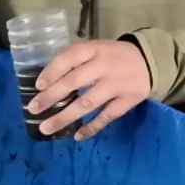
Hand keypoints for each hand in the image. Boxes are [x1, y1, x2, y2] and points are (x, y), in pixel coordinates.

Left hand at [29, 39, 151, 139]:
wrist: (150, 61)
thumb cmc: (113, 57)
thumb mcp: (96, 49)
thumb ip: (76, 61)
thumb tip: (46, 83)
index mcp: (95, 49)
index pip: (69, 57)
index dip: (51, 71)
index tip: (37, 86)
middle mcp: (105, 66)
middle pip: (74, 82)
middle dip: (51, 97)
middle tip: (33, 109)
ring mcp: (117, 84)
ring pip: (87, 103)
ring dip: (65, 117)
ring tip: (46, 128)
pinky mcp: (129, 100)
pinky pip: (106, 116)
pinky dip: (91, 127)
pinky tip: (77, 135)